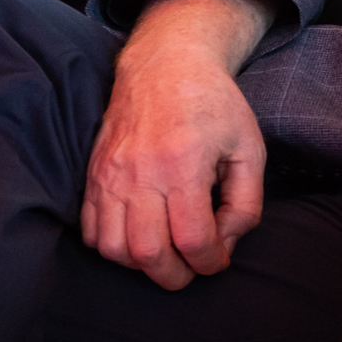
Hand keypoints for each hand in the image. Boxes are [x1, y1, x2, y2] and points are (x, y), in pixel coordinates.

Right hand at [83, 0, 274, 290]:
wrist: (165, 65)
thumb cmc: (214, 106)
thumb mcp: (249, 148)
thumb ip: (246, 203)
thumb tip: (226, 244)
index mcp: (184, 164)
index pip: (193, 240)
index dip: (211, 263)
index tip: (219, 259)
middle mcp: (141, 172)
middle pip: (148, 254)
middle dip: (175, 276)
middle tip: (192, 267)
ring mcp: (111, 175)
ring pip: (114, 249)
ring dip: (141, 264)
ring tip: (166, 252)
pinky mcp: (93, 175)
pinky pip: (91, 231)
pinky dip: (113, 248)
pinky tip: (138, 236)